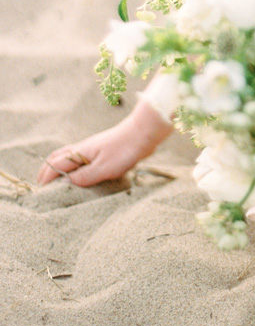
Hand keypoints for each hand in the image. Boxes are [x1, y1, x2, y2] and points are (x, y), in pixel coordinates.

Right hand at [37, 100, 172, 187]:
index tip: (40, 193)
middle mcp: (82, 148)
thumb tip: (66, 184)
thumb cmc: (125, 149)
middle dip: (47, 170)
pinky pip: (78, 156)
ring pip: (67, 155)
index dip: (46, 179)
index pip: (56, 166)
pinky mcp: (101, 149)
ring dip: (57, 165)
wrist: (143, 132)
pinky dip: (70, 163)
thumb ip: (84, 176)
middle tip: (41, 185)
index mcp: (80, 152)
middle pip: (57, 157)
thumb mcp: (104, 168)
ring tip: (54, 178)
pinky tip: (77, 170)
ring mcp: (92, 147)